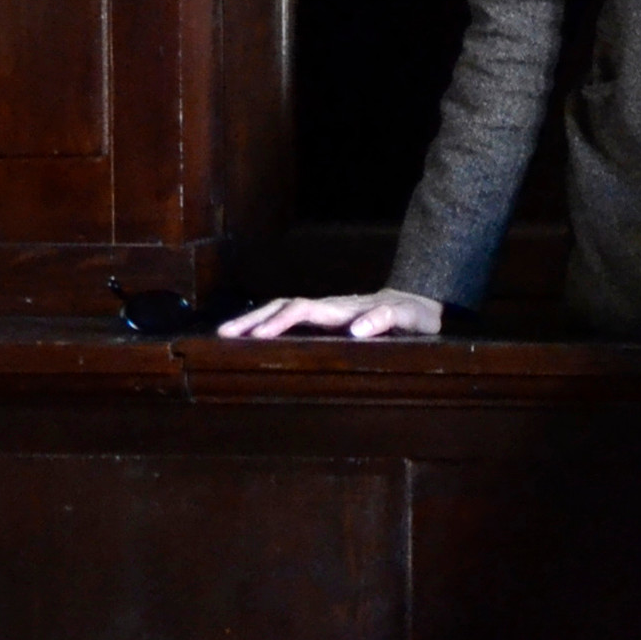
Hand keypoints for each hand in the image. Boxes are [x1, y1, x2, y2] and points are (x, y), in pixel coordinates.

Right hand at [216, 287, 445, 339]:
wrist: (417, 303)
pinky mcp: (324, 318)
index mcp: (343, 308)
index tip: (257, 336)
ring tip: (224, 334)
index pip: (303, 311)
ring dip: (254, 319)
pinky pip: (290, 317)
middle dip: (253, 318)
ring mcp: (325, 311)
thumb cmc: (413, 314)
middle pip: (283, 306)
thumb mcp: (409, 318)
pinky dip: (267, 322)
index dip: (280, 322)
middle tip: (224, 334)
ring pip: (282, 309)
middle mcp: (329, 307)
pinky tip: (249, 335)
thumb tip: (355, 330)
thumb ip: (385, 319)